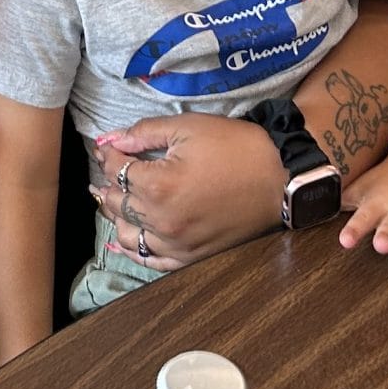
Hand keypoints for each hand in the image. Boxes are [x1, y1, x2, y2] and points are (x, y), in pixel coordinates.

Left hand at [91, 114, 285, 270]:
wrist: (281, 179)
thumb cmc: (238, 149)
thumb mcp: (188, 127)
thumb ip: (144, 133)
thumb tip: (111, 139)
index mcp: (158, 185)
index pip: (116, 170)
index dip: (107, 155)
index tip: (106, 147)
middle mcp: (162, 220)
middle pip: (118, 203)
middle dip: (108, 183)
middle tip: (106, 170)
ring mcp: (176, 244)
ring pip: (128, 235)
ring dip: (116, 216)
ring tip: (112, 200)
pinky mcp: (191, 257)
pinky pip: (152, 261)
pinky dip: (133, 250)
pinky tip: (122, 239)